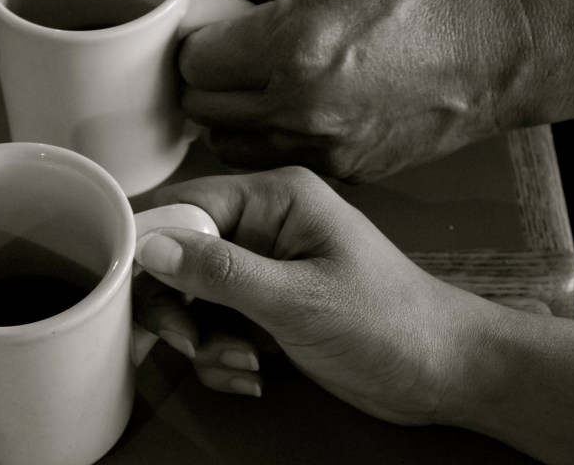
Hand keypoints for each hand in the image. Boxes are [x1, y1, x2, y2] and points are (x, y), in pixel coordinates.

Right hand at [133, 167, 500, 424]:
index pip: (183, 206)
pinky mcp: (267, 309)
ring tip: (247, 362)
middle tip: (193, 341)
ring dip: (207, 342)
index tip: (130, 293)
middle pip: (179, 257)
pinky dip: (225, 357)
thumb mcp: (298, 299)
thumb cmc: (386, 323)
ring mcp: (264, 270)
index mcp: (274, 200)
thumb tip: (148, 246)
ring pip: (193, 301)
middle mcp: (263, 227)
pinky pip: (217, 329)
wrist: (442, 372)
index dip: (148, 247)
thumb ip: (221, 274)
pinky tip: (257, 374)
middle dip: (180, 308)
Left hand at [179, 0, 532, 182]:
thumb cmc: (431, 2)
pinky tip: (298, 106)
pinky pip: (274, 159)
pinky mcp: (341, 171)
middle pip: (201, 108)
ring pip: (228, 144)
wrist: (500, 55)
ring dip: (231, 114)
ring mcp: (321, 147)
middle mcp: (300, 107)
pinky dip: (269, 137)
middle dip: (206, 77)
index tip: (213, 29)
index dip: (196, 40)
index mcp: (293, 47)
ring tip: (264, 81)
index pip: (192, 61)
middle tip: (232, 51)